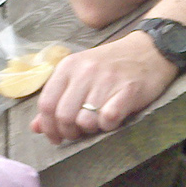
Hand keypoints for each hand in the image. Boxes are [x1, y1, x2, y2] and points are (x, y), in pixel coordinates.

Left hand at [30, 33, 176, 143]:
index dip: (48, 127)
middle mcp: (84, 72)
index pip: (46, 104)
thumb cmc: (111, 65)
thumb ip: (57, 99)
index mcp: (68, 67)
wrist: (149, 49)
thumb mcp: (79, 75)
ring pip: (85, 121)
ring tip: (97, 123)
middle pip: (63, 116)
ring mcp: (107, 80)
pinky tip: (112, 120)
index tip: (56, 137)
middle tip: (79, 133)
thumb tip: (36, 127)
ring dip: (90, 130)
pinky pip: (109, 119)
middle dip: (69, 132)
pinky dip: (108, 126)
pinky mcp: (128, 90)